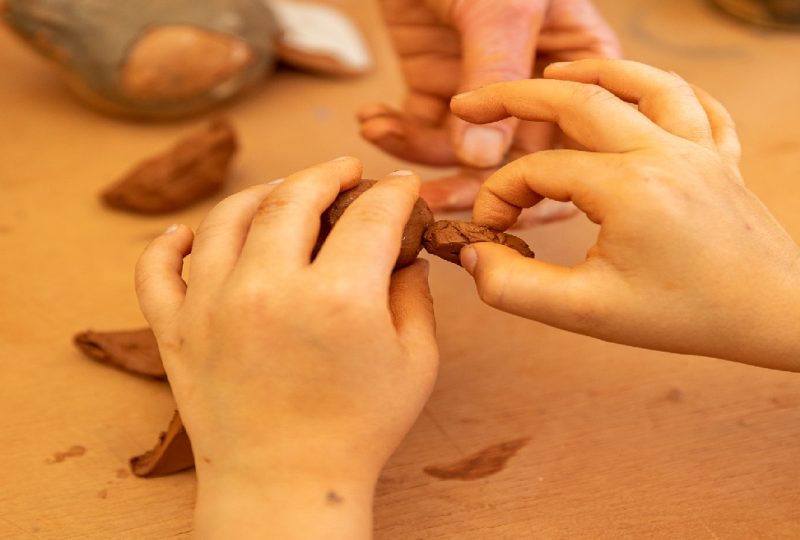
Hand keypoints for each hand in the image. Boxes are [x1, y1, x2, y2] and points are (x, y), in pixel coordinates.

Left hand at [135, 158, 437, 538]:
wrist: (286, 487)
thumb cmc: (359, 431)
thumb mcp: (414, 363)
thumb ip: (414, 296)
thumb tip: (403, 254)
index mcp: (338, 297)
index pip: (371, 215)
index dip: (394, 192)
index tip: (400, 186)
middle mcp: (268, 289)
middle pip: (294, 197)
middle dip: (327, 174)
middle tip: (344, 172)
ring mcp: (211, 306)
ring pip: (228, 216)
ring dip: (262, 193)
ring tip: (284, 192)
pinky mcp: (175, 330)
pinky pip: (157, 267)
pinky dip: (172, 242)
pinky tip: (193, 233)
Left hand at [360, 0, 619, 224]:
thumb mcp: (502, 8)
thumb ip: (499, 78)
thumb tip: (482, 160)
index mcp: (578, 67)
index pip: (577, 145)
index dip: (545, 185)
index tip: (498, 202)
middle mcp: (536, 89)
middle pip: (516, 164)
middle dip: (468, 185)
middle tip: (427, 196)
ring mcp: (485, 92)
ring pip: (461, 156)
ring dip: (416, 157)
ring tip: (378, 136)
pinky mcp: (439, 89)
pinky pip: (421, 132)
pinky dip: (394, 133)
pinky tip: (371, 117)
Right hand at [454, 59, 799, 370]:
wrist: (778, 318)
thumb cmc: (687, 316)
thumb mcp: (587, 313)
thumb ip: (516, 288)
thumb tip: (474, 255)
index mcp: (628, 186)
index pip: (538, 171)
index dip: (498, 195)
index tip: (489, 229)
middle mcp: (664, 152)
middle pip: (579, 100)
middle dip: (515, 97)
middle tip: (472, 100)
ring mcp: (699, 149)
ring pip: (644, 83)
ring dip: (593, 71)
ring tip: (554, 71)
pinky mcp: (722, 159)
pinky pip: (698, 105)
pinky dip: (665, 89)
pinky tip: (644, 93)